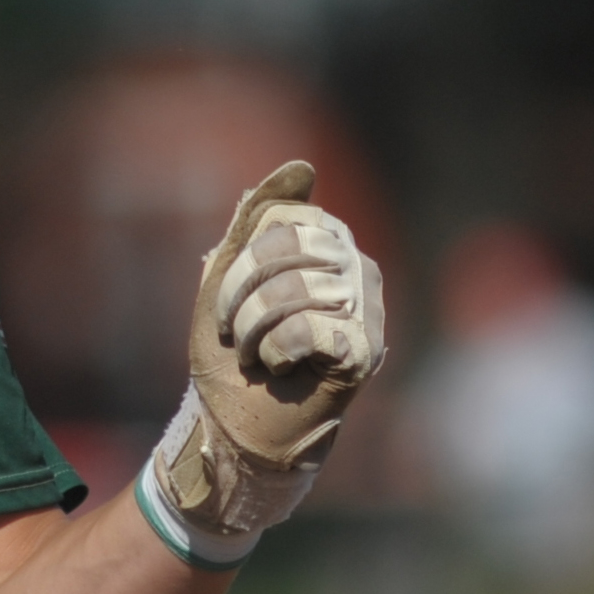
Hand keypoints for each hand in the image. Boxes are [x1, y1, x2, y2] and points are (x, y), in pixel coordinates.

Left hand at [160, 161, 387, 536]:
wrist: (234, 426)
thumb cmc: (232, 354)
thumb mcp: (225, 277)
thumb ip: (253, 219)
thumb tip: (301, 167)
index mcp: (326, 246)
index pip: (282, 220)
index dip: (242, 261)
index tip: (229, 303)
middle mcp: (356, 269)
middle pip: (290, 246)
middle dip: (244, 293)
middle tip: (239, 332)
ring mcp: (368, 311)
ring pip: (300, 289)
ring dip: (258, 329)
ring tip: (261, 355)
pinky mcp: (367, 352)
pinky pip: (315, 326)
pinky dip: (280, 350)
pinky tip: (284, 369)